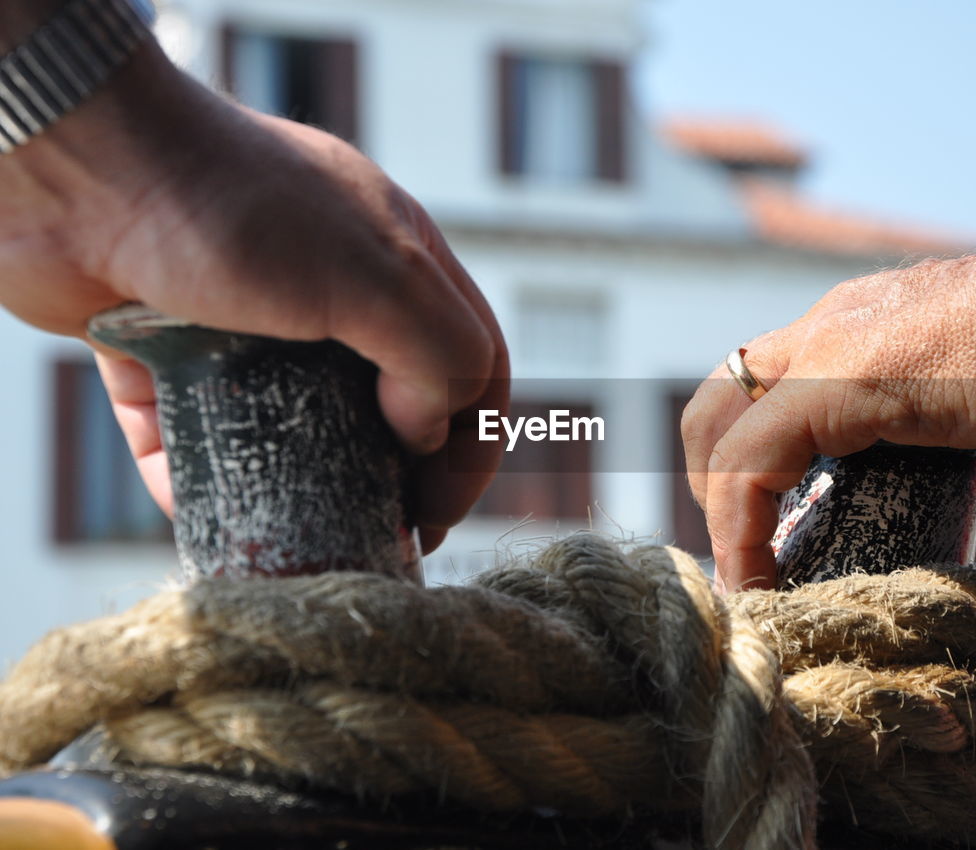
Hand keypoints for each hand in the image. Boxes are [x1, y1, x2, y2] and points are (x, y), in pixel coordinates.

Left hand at [0, 43, 506, 552]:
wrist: (75, 166)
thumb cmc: (236, 205)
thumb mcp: (376, 274)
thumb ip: (436, 354)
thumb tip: (427, 435)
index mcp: (396, 259)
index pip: (469, 361)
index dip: (471, 443)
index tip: (440, 515)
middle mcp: (329, 288)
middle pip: (387, 400)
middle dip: (394, 475)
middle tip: (383, 537)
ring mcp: (242, 317)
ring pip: (288, 420)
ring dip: (302, 481)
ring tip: (299, 539)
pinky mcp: (160, 342)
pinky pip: (190, 423)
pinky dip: (199, 470)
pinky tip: (202, 509)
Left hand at [681, 233, 975, 591]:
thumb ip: (950, 448)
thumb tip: (954, 494)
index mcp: (855, 329)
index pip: (762, 388)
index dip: (747, 458)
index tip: (768, 530)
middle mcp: (824, 329)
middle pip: (717, 400)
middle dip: (711, 483)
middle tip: (746, 554)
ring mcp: (823, 349)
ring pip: (714, 429)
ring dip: (718, 513)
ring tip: (748, 580)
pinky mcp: (834, 386)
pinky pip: (750, 466)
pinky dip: (739, 529)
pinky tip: (760, 578)